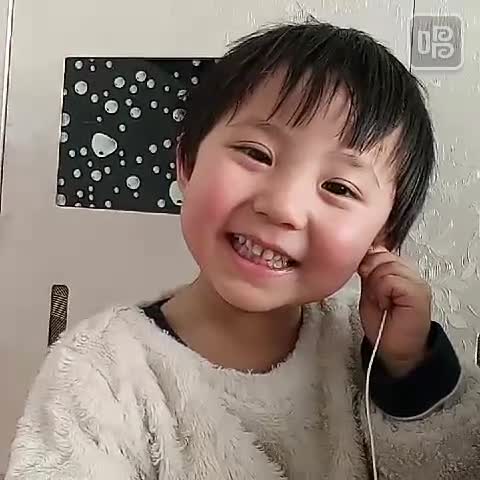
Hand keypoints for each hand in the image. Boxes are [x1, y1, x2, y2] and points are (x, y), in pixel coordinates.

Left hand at [357, 246, 431, 377]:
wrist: (396, 351)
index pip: (380, 250)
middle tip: (373, 294)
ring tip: (381, 301)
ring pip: (386, 266)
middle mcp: (411, 273)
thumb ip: (368, 272)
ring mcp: (417, 282)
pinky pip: (391, 279)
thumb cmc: (382, 324)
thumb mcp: (369, 291)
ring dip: (376, 284)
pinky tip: (385, 303)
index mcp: (398, 270)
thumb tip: (360, 255)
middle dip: (369, 273)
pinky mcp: (418, 293)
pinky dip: (382, 291)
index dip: (366, 260)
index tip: (363, 276)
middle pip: (381, 255)